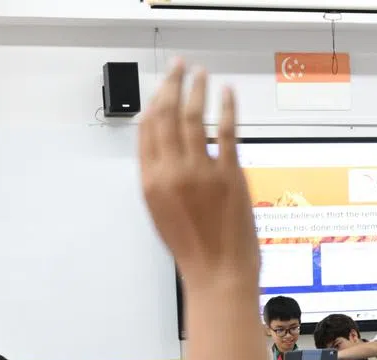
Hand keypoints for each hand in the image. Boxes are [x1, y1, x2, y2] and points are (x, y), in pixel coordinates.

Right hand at [139, 61, 258, 285]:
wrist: (219, 275)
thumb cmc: (195, 252)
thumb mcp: (164, 215)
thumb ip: (160, 180)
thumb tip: (165, 150)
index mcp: (151, 182)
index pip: (146, 130)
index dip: (154, 103)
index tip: (161, 88)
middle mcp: (171, 172)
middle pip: (165, 115)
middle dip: (171, 84)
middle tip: (178, 67)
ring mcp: (201, 171)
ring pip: (193, 116)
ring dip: (196, 88)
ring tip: (199, 72)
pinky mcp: (229, 174)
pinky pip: (226, 130)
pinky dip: (227, 107)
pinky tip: (227, 93)